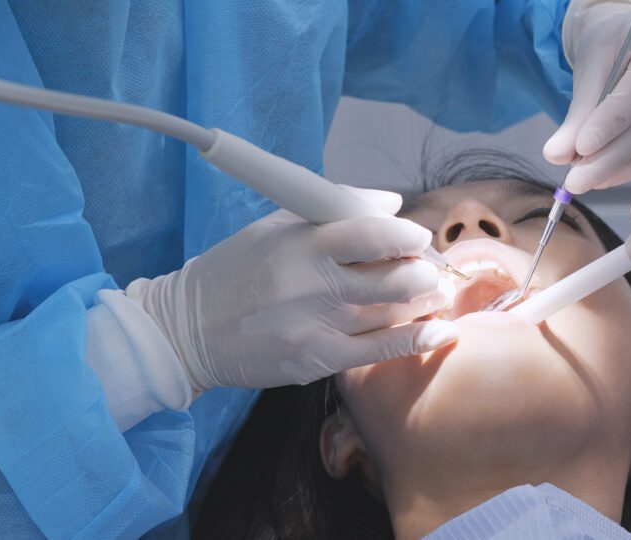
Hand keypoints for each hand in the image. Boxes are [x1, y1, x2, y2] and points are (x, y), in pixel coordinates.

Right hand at [126, 187, 457, 390]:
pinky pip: (381, 350)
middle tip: (431, 269)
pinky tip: (442, 331)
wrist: (187, 331)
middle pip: (392, 278)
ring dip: (426, 302)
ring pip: (392, 313)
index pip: (370, 234)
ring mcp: (317, 326)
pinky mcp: (317, 360)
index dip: (406, 236)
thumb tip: (392, 202)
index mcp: (302, 244)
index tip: (420, 237)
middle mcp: (312, 285)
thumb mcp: (274, 227)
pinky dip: (418, 339)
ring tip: (437, 294)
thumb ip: (335, 208)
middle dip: (424, 273)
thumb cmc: (235, 271)